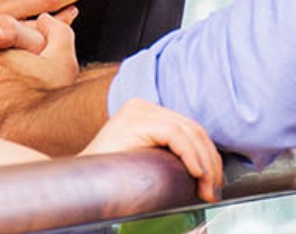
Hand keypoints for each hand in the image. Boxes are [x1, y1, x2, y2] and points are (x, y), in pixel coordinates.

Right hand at [82, 99, 223, 201]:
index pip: (188, 129)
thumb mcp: (149, 162)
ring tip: (206, 187)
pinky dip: (191, 155)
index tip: (213, 182)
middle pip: (191, 128)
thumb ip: (170, 156)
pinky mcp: (135, 120)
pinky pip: (175, 135)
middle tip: (213, 189)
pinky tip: (196, 173)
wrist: (82, 186)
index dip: (207, 155)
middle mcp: (142, 106)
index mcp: (145, 113)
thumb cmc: (112, 181)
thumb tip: (206, 171)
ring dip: (204, 163)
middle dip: (209, 161)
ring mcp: (137, 111)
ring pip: (187, 132)